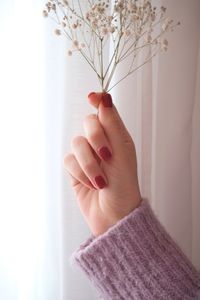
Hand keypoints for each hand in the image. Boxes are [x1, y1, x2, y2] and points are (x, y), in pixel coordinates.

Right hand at [64, 92, 141, 236]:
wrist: (114, 215)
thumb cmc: (124, 186)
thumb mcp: (122, 153)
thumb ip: (112, 125)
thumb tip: (105, 97)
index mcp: (117, 137)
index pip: (106, 111)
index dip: (98, 101)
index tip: (92, 97)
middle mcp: (101, 143)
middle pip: (89, 122)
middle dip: (96, 138)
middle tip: (106, 154)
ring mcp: (87, 156)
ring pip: (77, 143)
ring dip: (89, 163)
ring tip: (100, 180)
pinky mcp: (75, 169)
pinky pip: (69, 160)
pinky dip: (80, 173)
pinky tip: (90, 184)